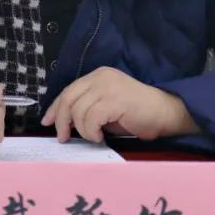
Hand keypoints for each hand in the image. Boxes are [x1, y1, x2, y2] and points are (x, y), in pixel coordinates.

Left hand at [40, 67, 197, 142]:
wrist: (166, 113)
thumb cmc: (138, 113)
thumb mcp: (106, 107)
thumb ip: (87, 108)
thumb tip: (63, 123)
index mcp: (98, 76)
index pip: (68, 90)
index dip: (55, 108)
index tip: (48, 123)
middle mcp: (100, 77)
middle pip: (68, 98)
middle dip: (61, 120)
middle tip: (63, 138)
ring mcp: (108, 87)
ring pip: (78, 110)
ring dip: (81, 129)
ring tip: (94, 137)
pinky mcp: (115, 100)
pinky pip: (91, 118)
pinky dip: (91, 131)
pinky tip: (100, 137)